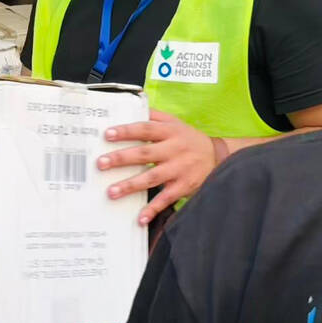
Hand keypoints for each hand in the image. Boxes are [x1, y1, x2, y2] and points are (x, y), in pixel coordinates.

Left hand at [99, 109, 219, 225]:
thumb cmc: (189, 139)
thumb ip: (153, 115)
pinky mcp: (184, 186)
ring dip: (131, 185)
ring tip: (112, 192)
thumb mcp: (175, 122)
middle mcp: (174, 149)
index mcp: (170, 132)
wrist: (220, 157)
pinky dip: (153, 209)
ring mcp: (180, 169)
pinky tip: (139, 218)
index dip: (127, 131)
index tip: (108, 134)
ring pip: (153, 177)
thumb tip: (131, 104)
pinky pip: (166, 199)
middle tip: (101, 163)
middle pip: (145, 154)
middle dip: (122, 158)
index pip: (146, 129)